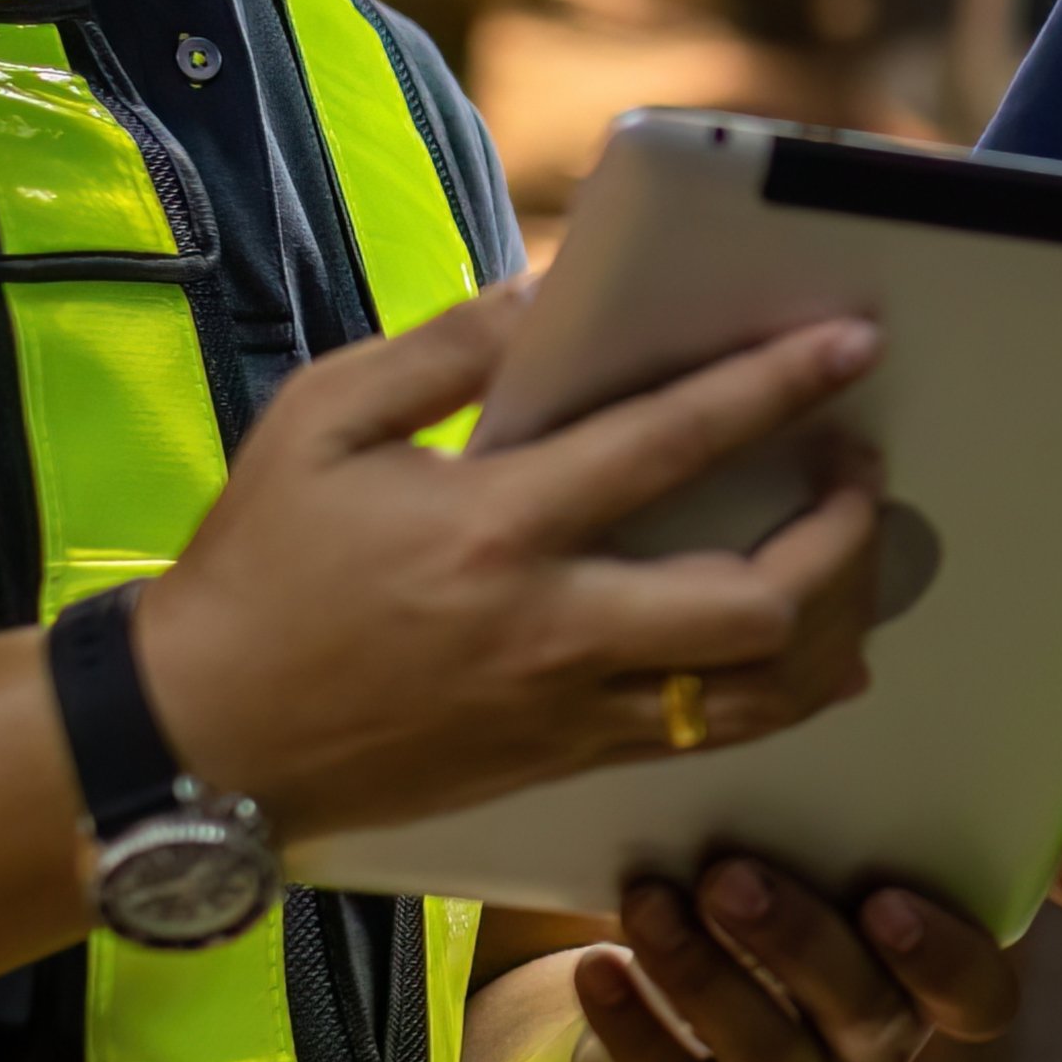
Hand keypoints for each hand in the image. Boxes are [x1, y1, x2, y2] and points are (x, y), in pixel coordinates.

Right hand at [134, 290, 893, 836]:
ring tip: (854, 558)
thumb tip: (545, 294)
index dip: (774, 389)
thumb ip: (442, 350)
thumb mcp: (319, 420)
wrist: (202, 740)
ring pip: (756, 694)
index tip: (848, 348)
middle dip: (842, 535)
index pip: (671, 445)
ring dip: (833, 625)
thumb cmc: (253, 571)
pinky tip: (806, 653)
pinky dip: (779, 694)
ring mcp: (565, 713)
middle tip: (860, 470)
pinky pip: (708, 740)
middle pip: (758, 605)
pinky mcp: (561, 767)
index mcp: (494, 526)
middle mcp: (550, 630)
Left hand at [569, 856, 1019, 1061]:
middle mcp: (873, 1052)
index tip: (885, 898)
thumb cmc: (773, 910)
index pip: (977, 997)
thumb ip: (827, 836)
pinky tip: (597, 964)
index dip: (945, 959)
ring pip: (765, 1052)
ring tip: (647, 900)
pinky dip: (633, 1026)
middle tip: (727, 874)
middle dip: (794, 941)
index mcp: (920, 986)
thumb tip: (786, 723)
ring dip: (701, 972)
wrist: (686, 1026)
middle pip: (861, 1013)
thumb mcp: (816, 879)